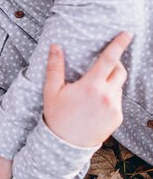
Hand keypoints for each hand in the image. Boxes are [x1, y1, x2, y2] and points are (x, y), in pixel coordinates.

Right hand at [43, 31, 131, 147]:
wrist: (65, 145)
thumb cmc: (56, 116)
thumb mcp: (51, 91)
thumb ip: (55, 67)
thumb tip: (55, 46)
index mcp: (91, 86)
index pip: (109, 59)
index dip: (119, 44)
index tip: (127, 33)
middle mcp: (107, 96)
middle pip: (120, 71)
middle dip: (115, 64)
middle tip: (102, 65)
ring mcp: (114, 108)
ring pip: (118, 86)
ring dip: (110, 82)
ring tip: (92, 91)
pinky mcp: (118, 118)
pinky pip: (117, 101)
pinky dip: (109, 97)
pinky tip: (94, 105)